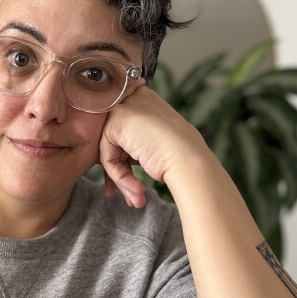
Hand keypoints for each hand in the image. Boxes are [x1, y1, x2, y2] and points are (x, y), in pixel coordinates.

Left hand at [98, 84, 207, 207]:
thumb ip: (133, 142)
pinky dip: (119, 177)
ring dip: (122, 180)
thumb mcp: (153, 142)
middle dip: (119, 173)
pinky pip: (107, 157)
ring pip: (109, 151)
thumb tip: (115, 160)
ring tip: (136, 199)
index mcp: (144, 98)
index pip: (123, 132)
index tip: (132, 186)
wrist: (189, 160)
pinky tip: (137, 190)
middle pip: (114, 142)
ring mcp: (123, 108)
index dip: (124, 161)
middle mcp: (133, 98)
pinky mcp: (116, 122)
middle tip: (131, 196)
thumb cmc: (179, 156)